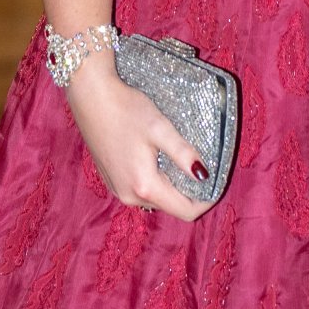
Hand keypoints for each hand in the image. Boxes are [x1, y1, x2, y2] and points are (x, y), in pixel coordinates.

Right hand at [67, 63, 212, 220]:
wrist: (90, 96)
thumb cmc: (125, 109)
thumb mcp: (160, 129)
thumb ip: (183, 154)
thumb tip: (204, 175)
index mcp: (144, 186)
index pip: (184, 211)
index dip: (205, 201)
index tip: (217, 182)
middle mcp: (129, 196)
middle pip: (170, 206)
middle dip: (189, 192)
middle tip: (201, 165)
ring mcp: (117, 189)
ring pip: (155, 198)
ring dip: (171, 185)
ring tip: (180, 159)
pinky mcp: (111, 180)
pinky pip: (140, 189)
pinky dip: (155, 180)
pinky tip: (156, 157)